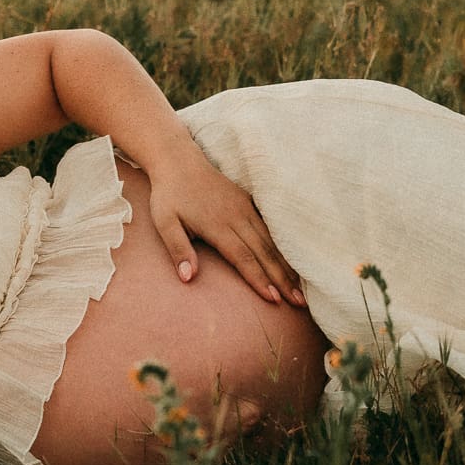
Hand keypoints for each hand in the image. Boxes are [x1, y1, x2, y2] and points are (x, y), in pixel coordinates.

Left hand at [146, 148, 305, 306]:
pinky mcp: (249, 202)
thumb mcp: (164, 222)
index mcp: (217, 224)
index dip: (259, 279)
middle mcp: (237, 217)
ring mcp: (245, 208)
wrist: (179, 161)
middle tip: (299, 304)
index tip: (273, 300)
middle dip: (282, 279)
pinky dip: (282, 248)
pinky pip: (269, 229)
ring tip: (300, 290)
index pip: (243, 257)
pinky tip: (291, 263)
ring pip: (271, 242)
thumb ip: (177, 249)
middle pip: (264, 252)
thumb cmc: (169, 195)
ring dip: (286, 266)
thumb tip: (187, 278)